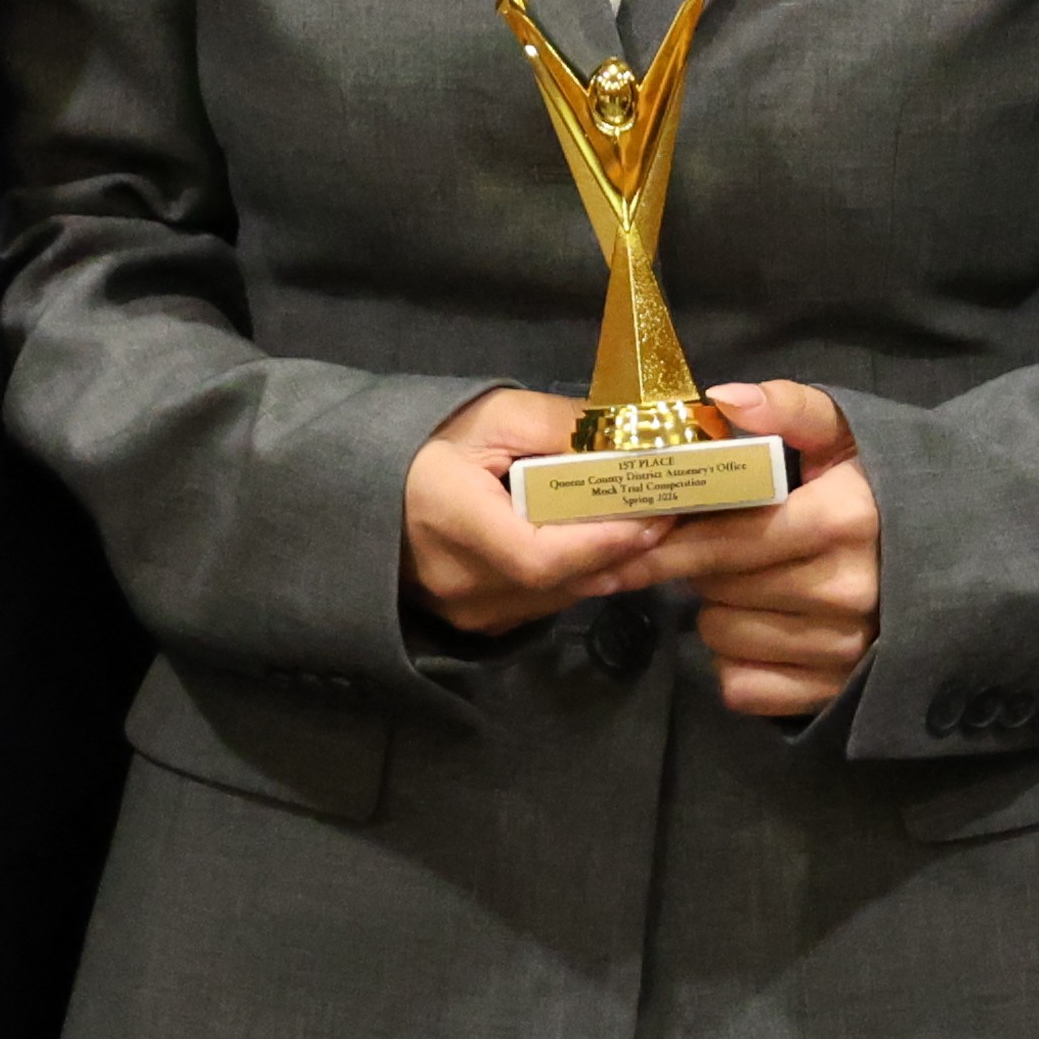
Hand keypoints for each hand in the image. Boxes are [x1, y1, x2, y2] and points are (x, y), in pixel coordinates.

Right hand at [403, 385, 674, 634]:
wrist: (367, 487)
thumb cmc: (432, 441)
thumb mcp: (495, 414)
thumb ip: (563, 425)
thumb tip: (636, 436)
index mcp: (449, 517)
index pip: (538, 555)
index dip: (602, 541)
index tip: (654, 514)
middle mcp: (457, 581)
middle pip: (561, 580)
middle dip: (622, 549)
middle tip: (670, 511)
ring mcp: (466, 612)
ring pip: (560, 597)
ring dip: (607, 565)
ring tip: (645, 522)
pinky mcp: (478, 624)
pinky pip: (545, 605)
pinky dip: (579, 576)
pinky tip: (600, 544)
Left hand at [648, 379, 886, 717]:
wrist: (956, 562)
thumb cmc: (881, 490)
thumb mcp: (844, 435)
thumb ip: (788, 408)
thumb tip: (723, 399)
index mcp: (843, 520)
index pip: (726, 538)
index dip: (670, 538)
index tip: (631, 536)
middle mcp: (847, 591)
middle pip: (717, 586)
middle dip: (700, 564)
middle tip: (716, 546)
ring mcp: (843, 650)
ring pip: (722, 636)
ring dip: (718, 610)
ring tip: (749, 584)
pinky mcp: (835, 693)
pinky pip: (742, 687)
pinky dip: (737, 661)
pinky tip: (761, 629)